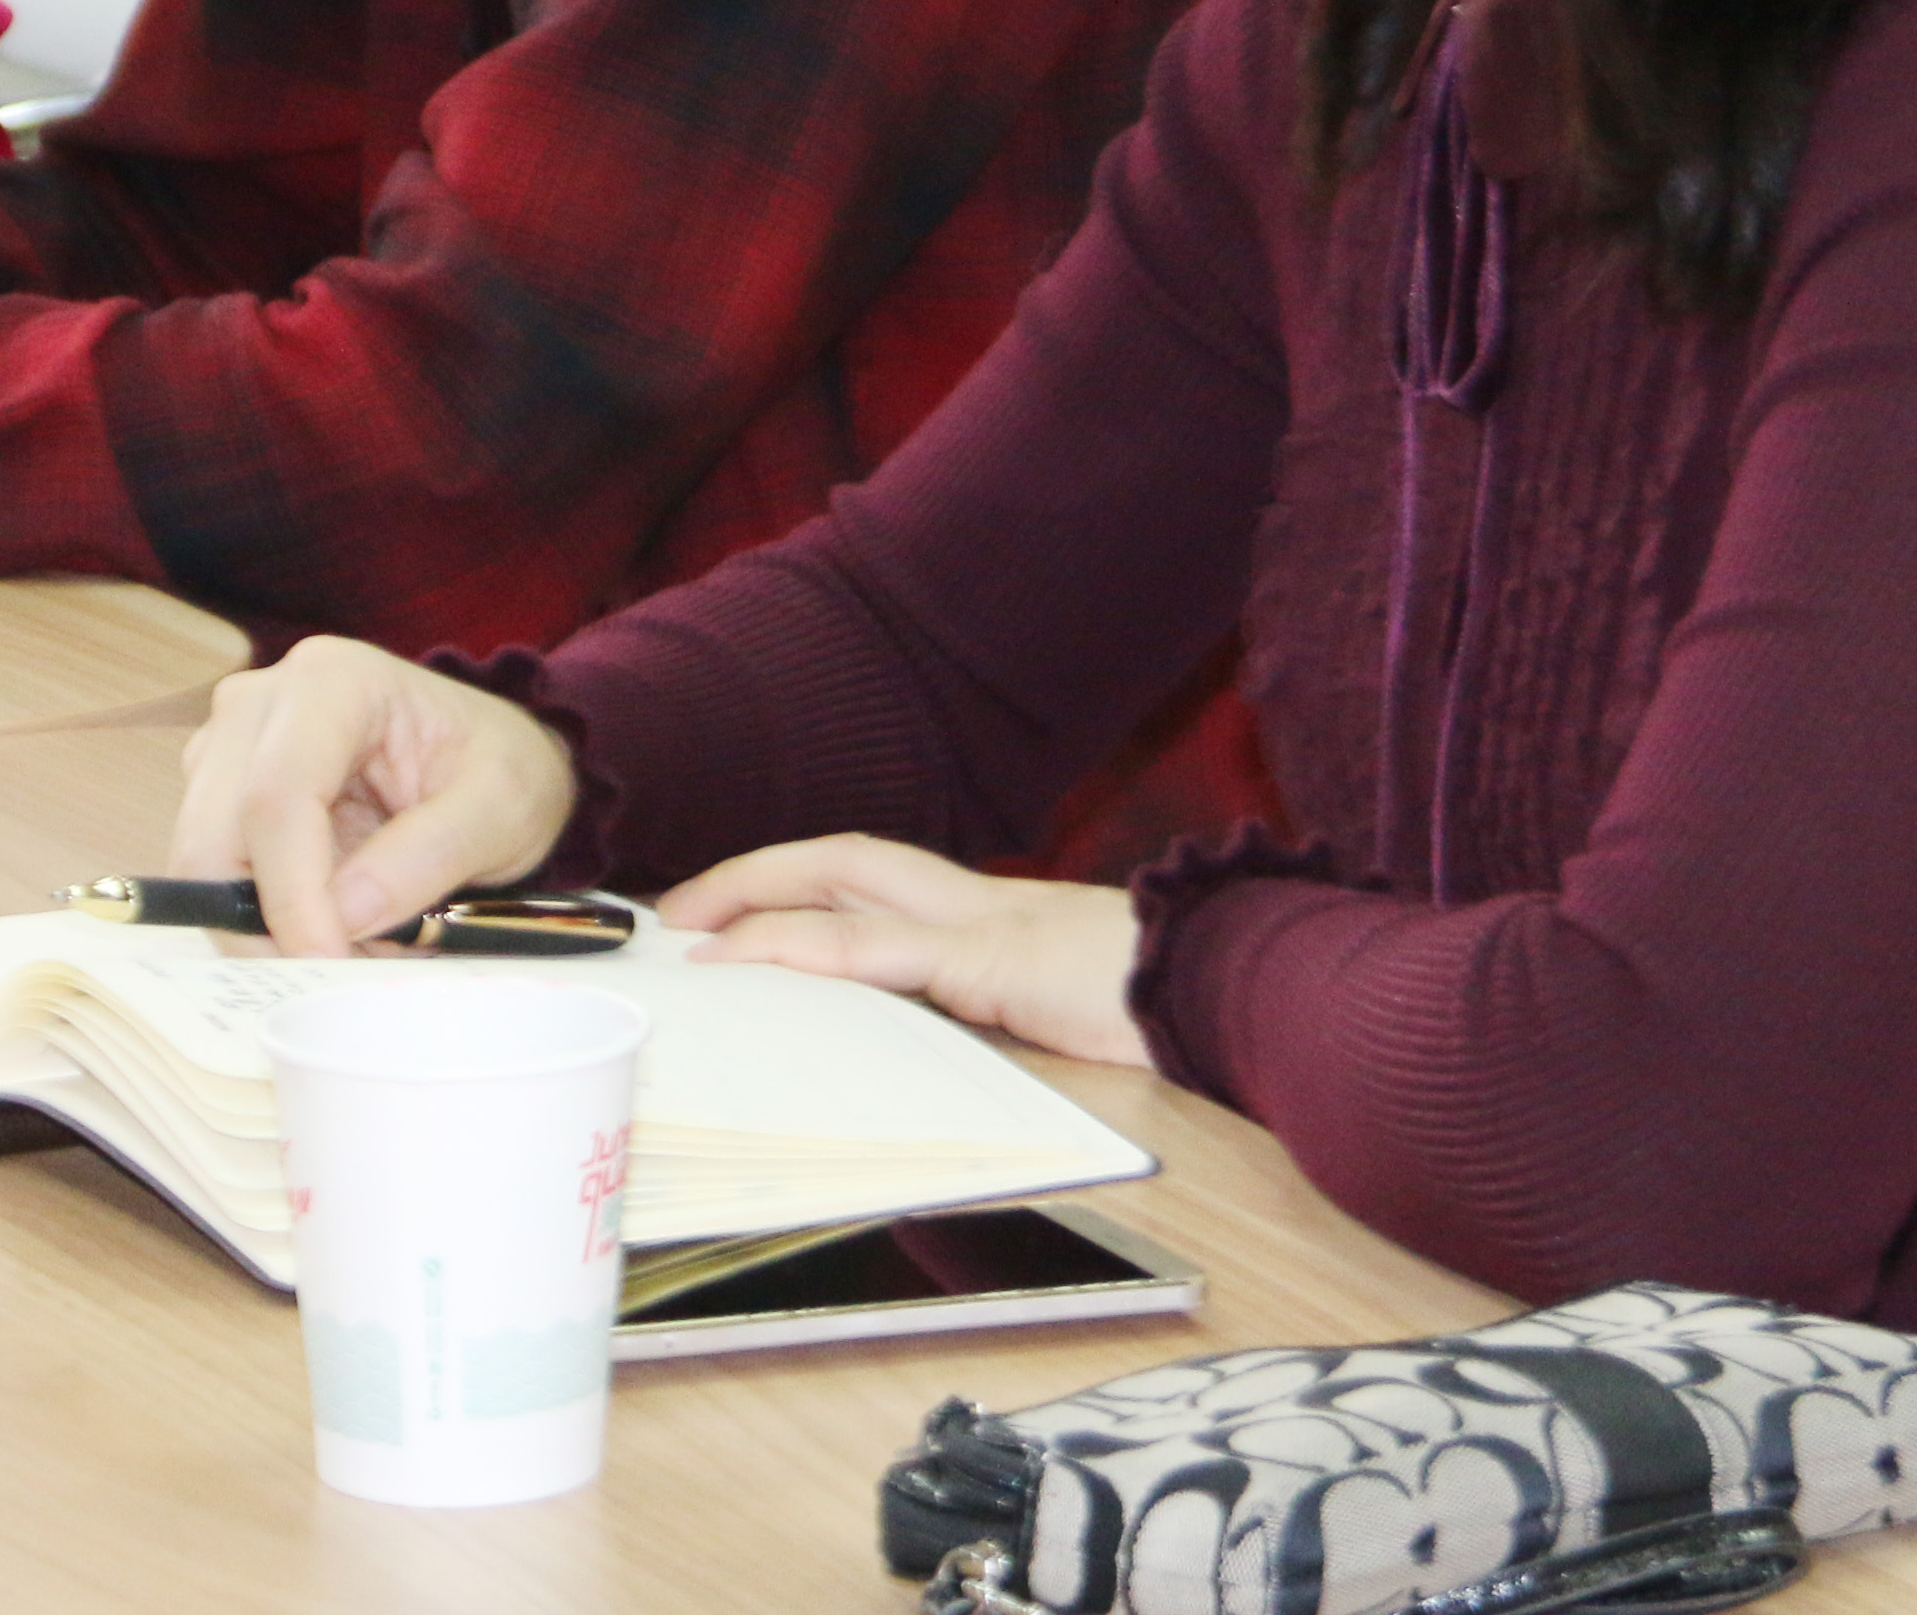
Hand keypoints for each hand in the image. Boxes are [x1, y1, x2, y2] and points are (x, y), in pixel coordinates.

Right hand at [167, 638, 581, 958]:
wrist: (483, 758)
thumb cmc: (497, 766)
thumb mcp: (503, 806)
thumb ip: (431, 853)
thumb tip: (346, 914)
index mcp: (333, 682)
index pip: (277, 795)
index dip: (291, 894)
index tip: (328, 964)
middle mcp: (258, 704)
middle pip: (214, 836)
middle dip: (268, 926)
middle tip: (342, 980)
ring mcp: (227, 749)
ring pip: (204, 866)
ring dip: (267, 931)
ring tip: (355, 956)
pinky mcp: (218, 796)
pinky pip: (215, 880)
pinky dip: (266, 925)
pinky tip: (331, 934)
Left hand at [653, 837, 1147, 1066]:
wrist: (1235, 988)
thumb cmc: (1169, 1011)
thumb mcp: (1070, 1017)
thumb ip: (1011, 1019)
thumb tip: (955, 1056)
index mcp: (998, 918)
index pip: (880, 882)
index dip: (804, 885)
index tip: (738, 910)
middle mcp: (982, 905)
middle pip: (846, 861)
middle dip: (758, 876)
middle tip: (680, 910)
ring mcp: (984, 924)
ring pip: (846, 884)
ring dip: (757, 899)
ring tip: (690, 932)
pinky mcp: (989, 960)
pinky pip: (877, 947)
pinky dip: (805, 946)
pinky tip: (753, 958)